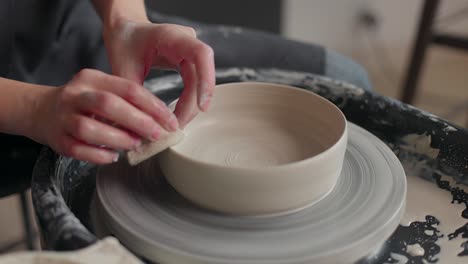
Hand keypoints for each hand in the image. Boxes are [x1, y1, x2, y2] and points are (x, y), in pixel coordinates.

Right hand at [33, 69, 177, 163]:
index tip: (169, 121)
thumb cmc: (82, 103)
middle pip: (108, 104)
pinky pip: (78, 149)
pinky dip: (99, 155)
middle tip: (157, 134)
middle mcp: (75, 94)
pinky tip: (113, 156)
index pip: (127, 88)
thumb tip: (160, 121)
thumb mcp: (101, 90)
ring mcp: (63, 117)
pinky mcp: (56, 139)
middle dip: (138, 121)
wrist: (40, 110)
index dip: (152, 106)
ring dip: (118, 138)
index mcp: (91, 78)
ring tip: (135, 145)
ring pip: (90, 128)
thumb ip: (127, 101)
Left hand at [103, 18, 214, 126]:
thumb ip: (133, 95)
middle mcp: (186, 41)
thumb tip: (142, 125)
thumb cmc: (123, 42)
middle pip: (202, 75)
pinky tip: (176, 116)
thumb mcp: (122, 67)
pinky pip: (194, 84)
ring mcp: (190, 51)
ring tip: (175, 125)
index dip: (207, 80)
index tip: (202, 107)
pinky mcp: (189, 62)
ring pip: (200, 82)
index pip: (201, 54)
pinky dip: (188, 102)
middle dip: (193, 104)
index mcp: (171, 36)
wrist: (124, 30)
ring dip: (191, 106)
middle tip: (177, 126)